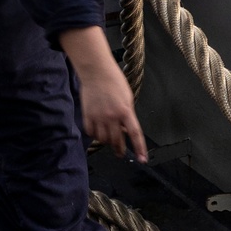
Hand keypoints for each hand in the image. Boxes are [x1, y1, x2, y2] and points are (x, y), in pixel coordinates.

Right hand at [61, 26, 147, 161]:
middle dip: (120, 149)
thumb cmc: (114, 81)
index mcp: (125, 111)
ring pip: (103, 139)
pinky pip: (91, 132)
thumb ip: (128, 114)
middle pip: (117, 141)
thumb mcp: (128, 97)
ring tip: (110, 141)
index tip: (142, 159)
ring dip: (108, 143)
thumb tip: (126, 129)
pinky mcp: (87, 115)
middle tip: (122, 153)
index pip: (135, 134)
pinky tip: (99, 133)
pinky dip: (96, 136)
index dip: (139, 148)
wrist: (97, 72)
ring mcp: (98, 117)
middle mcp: (112, 116)